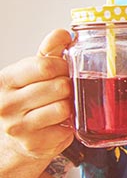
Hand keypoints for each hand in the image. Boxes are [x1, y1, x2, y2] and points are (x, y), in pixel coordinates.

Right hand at [0, 30, 74, 160]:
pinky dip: (69, 124)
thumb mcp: (32, 73)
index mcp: (4, 81)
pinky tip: (58, 123)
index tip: (63, 69)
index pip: (44, 66)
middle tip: (63, 90)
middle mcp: (6, 104)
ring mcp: (18, 126)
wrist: (16, 139)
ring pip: (63, 107)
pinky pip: (66, 127)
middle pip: (58, 86)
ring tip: (60, 106)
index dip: (62, 65)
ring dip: (69, 105)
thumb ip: (48, 52)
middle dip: (67, 86)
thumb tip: (62, 34)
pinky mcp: (34, 144)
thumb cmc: (27, 100)